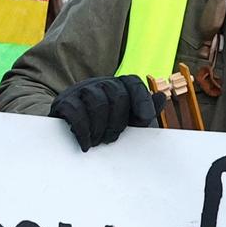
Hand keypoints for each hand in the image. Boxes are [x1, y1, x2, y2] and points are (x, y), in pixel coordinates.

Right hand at [49, 75, 166, 151]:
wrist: (69, 135)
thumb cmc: (103, 127)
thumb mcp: (128, 122)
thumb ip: (145, 112)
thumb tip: (161, 97)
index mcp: (116, 86)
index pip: (132, 82)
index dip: (142, 98)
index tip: (146, 118)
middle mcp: (98, 84)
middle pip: (116, 93)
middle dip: (118, 120)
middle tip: (113, 138)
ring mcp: (79, 91)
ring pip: (96, 100)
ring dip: (100, 126)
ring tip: (99, 141)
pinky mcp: (63, 102)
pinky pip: (75, 111)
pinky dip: (83, 130)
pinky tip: (87, 143)